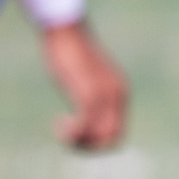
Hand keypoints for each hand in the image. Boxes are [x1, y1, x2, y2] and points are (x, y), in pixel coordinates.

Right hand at [40, 21, 126, 149]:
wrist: (65, 31)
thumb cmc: (70, 51)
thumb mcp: (85, 76)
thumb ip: (89, 92)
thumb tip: (85, 108)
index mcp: (119, 93)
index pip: (118, 132)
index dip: (98, 141)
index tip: (78, 134)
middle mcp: (117, 96)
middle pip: (112, 139)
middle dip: (89, 147)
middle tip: (68, 138)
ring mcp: (104, 95)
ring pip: (101, 136)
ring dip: (80, 142)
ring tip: (63, 133)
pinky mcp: (87, 93)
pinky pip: (86, 125)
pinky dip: (72, 133)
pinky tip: (59, 125)